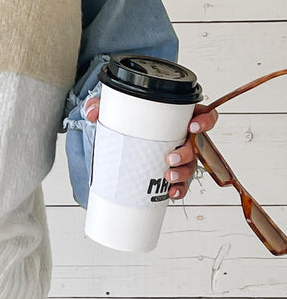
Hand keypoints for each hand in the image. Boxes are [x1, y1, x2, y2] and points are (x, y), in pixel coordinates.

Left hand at [83, 97, 218, 200]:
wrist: (118, 140)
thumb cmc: (126, 120)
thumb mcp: (115, 108)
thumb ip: (100, 105)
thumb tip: (93, 113)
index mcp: (177, 117)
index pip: (202, 115)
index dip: (205, 120)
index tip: (193, 127)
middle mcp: (183, 137)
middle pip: (198, 145)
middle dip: (188, 154)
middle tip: (170, 158)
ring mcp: (180, 157)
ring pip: (192, 166)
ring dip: (183, 174)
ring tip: (168, 178)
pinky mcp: (171, 173)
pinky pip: (183, 184)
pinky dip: (179, 190)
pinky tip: (171, 194)